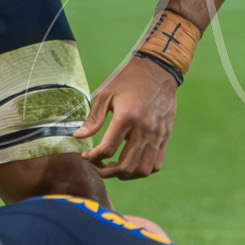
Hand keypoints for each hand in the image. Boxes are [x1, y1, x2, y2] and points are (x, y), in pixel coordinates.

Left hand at [73, 55, 178, 179]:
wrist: (159, 70)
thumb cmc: (129, 79)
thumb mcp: (105, 94)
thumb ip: (93, 119)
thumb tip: (78, 137)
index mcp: (127, 117)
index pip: (108, 150)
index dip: (93, 158)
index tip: (86, 155)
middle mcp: (144, 129)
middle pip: (125, 166)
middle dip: (106, 172)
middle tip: (97, 165)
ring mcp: (157, 134)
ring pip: (142, 170)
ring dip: (125, 175)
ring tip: (114, 168)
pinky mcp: (165, 136)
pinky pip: (156, 164)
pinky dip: (142, 169)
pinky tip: (131, 162)